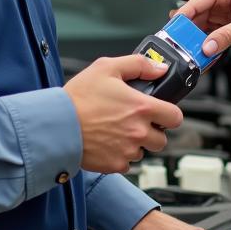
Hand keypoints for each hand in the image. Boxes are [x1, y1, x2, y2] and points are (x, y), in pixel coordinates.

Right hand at [64, 56, 183, 173]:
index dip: (170, 114)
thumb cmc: (78, 97)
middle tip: (135, 122)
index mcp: (142, 107)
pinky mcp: (114, 165)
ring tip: (117, 131)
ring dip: (136, 144)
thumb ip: (138, 64)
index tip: (161, 112)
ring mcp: (127, 151)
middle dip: (153, 131)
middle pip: (162, 139)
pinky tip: (107, 143)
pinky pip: (127, 164)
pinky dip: (121, 156)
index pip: (175, 117)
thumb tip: (160, 69)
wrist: (55, 125)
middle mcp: (138, 131)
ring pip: (144, 152)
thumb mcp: (106, 67)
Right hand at [132, 0, 230, 55]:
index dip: (182, 9)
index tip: (171, 22)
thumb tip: (207, 46)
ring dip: (182, 30)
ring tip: (175, 43)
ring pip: (190, 18)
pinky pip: (199, 32)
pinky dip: (194, 41)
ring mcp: (214, 9)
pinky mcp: (216, 23)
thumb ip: (227, 35)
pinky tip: (192, 51)